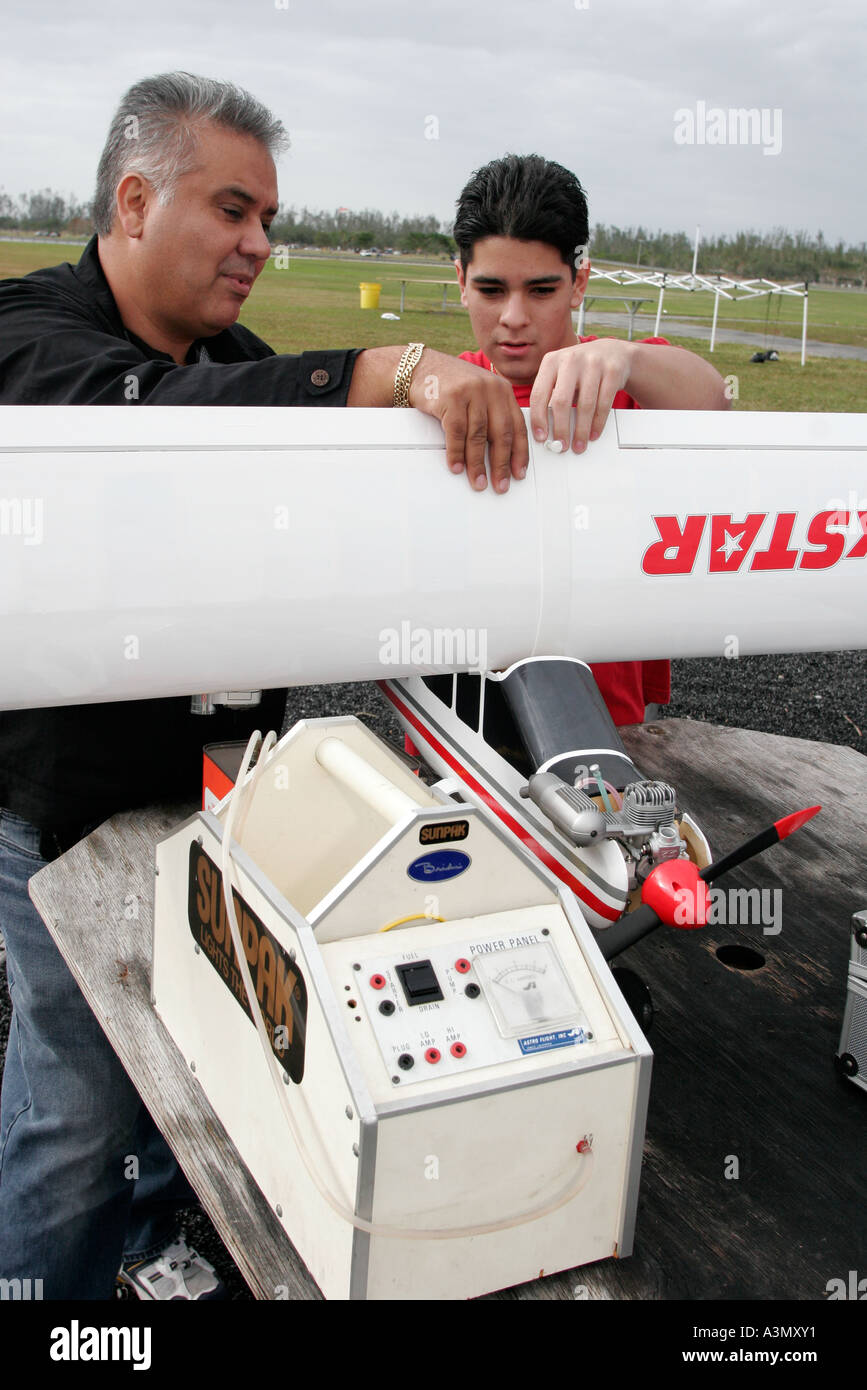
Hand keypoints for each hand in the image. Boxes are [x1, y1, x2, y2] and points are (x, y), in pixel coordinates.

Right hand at [408, 349, 528, 491]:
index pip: (517, 426)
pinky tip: (457, 467)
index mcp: (503, 390)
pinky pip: (457, 432)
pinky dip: (456, 453)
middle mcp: (491, 389)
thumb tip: (503, 453)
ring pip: (479, 436)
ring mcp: (471, 392)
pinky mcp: (452, 398)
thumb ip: (493, 414)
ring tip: (478, 482)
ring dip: (478, 464)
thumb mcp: (479, 393)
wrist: (420, 368)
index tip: (519, 473)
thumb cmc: (451, 386)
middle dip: (501, 464)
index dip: (520, 453)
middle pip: (501, 433)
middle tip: (501, 485)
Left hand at [529, 340, 635, 453]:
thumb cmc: (580, 370)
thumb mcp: (561, 374)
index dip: (538, 419)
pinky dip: (598, 423)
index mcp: (551, 361)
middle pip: (561, 401)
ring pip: (585, 405)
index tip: (541, 438)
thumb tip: (541, 429)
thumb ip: (550, 394)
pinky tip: (593, 434)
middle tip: (561, 446)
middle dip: (560, 429)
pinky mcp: (612, 371)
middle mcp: (571, 359)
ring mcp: (593, 363)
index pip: (539, 394)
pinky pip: (604, 403)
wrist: (612, 352)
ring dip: (581, 430)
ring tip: (578, 445)